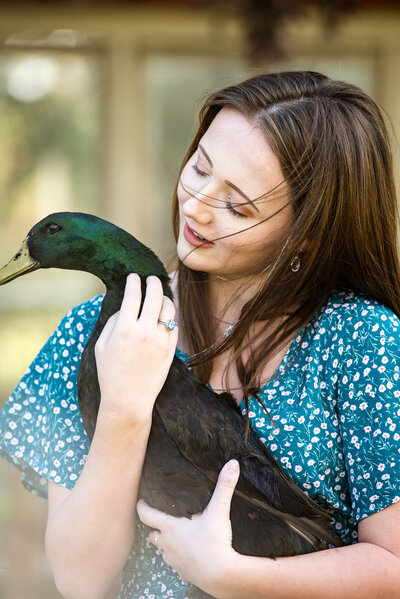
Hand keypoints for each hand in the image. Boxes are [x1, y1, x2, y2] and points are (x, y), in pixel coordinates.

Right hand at [95, 273, 177, 427]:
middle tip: (151, 278)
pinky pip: (174, 325)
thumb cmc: (110, 373)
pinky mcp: (171, 349)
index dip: (134, 282)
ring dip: (165, 297)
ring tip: (160, 295)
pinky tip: (165, 314)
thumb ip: (113, 322)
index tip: (134, 276)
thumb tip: (124, 307)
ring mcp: (161, 340)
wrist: (128, 400)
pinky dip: (170, 316)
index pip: (133, 295)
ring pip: (169, 309)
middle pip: (155, 296)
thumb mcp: (101, 345)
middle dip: (153, 282)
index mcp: (125, 329)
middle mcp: (145, 332)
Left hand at [137, 460, 240, 594]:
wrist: (222, 575)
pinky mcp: (184, 574)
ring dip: (167, 544)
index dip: (142, 507)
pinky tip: (190, 554)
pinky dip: (179, 558)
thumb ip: (224, 486)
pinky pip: (176, 565)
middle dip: (155, 527)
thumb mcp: (219, 511)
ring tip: (177, 536)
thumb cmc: (215, 543)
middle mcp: (168, 545)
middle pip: (153, 535)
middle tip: (160, 519)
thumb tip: (232, 464)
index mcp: (171, 528)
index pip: (147, 515)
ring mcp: (174, 561)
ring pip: (163, 551)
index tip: (140, 501)